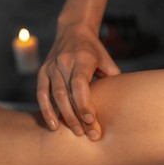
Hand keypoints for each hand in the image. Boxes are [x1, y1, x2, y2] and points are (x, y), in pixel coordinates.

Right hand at [37, 23, 120, 139]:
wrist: (73, 30)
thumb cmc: (94, 50)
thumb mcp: (107, 60)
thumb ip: (113, 79)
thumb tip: (122, 102)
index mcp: (82, 58)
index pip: (80, 84)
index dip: (84, 103)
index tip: (92, 120)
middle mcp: (64, 62)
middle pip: (67, 94)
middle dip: (77, 116)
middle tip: (88, 134)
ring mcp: (52, 67)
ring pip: (55, 96)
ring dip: (64, 116)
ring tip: (76, 132)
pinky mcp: (43, 71)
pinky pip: (41, 93)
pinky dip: (46, 110)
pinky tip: (53, 125)